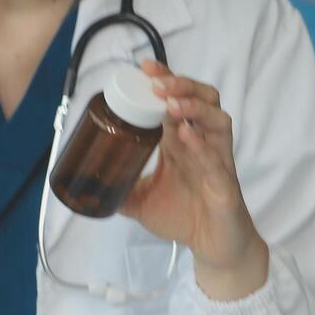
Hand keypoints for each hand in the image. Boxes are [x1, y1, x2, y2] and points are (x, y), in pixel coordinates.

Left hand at [121, 61, 269, 301]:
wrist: (212, 247)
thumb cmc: (184, 218)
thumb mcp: (142, 203)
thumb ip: (120, 191)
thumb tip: (89, 187)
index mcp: (182, 143)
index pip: (176, 101)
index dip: (165, 80)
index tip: (145, 67)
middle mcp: (202, 144)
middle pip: (201, 99)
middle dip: (180, 85)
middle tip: (157, 82)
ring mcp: (216, 160)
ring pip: (217, 119)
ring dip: (195, 107)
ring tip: (172, 104)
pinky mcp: (225, 183)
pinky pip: (218, 159)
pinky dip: (203, 146)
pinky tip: (187, 136)